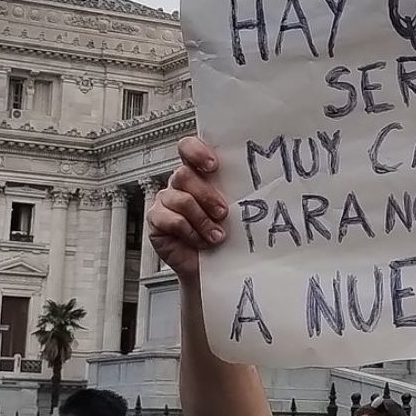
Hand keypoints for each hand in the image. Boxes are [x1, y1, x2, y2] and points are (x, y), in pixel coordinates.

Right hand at [152, 138, 229, 281]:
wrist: (214, 268)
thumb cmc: (226, 236)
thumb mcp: (234, 211)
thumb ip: (236, 194)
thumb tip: (260, 185)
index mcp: (198, 174)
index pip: (188, 148)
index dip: (196, 151)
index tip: (214, 165)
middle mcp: (179, 184)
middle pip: (184, 174)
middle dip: (206, 195)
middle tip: (223, 213)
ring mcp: (165, 201)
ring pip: (179, 199)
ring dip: (202, 219)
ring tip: (217, 236)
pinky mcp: (156, 220)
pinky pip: (170, 220)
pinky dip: (190, 232)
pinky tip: (201, 242)